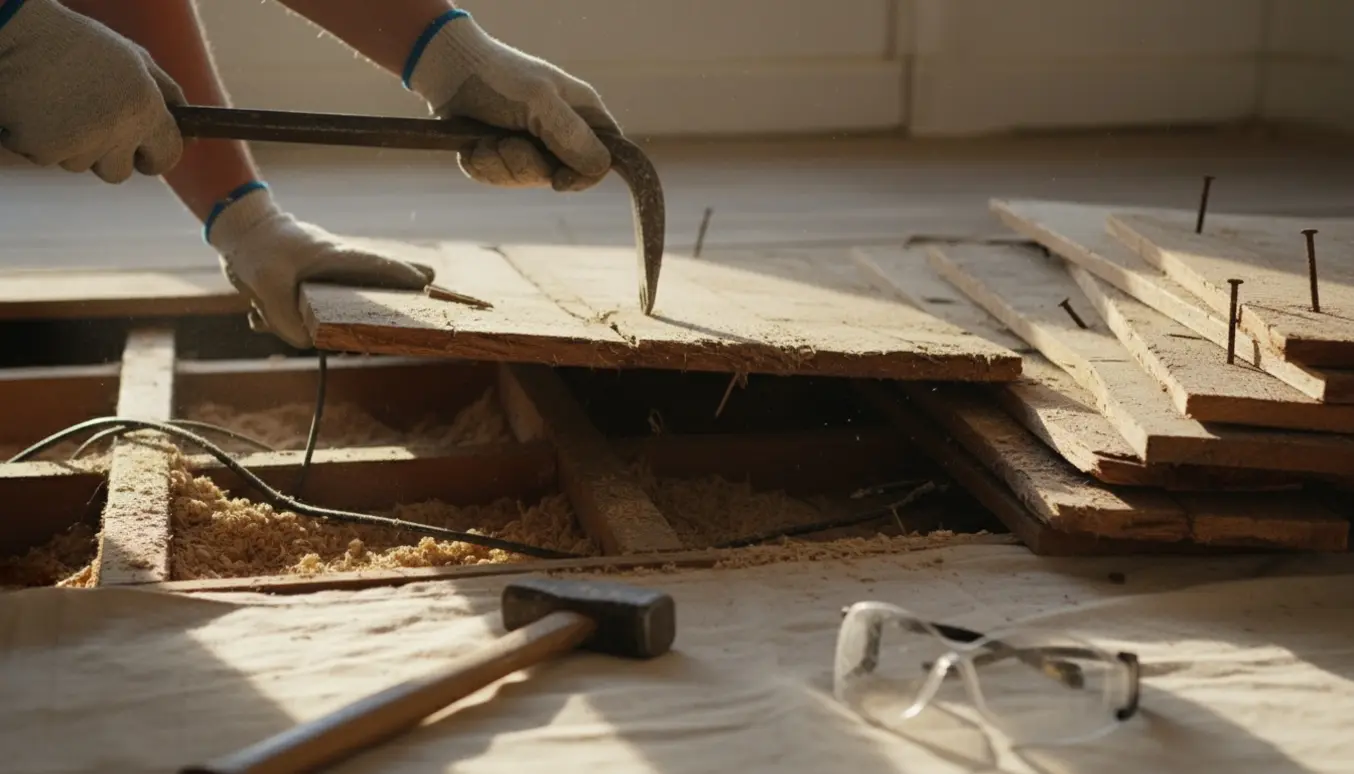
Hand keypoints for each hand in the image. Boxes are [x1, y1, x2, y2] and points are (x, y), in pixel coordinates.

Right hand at [0, 0, 184, 182]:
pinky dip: (42, 140)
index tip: (146, 152)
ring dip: (73, 144)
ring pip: (82, 165)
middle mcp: (117, 132)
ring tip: (60, 104)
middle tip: (92, 121)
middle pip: (121, 172)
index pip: (168, 157)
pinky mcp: (43, 150)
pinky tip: (37, 109)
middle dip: (110, 155)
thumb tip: (194, 136)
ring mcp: (79, 144)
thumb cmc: (78, 44)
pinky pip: (49, 157)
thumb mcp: (136, 60)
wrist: (15, 32)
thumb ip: (168, 96)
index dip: (156, 156)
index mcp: (145, 109)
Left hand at [208, 185, 434, 348]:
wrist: (237, 231)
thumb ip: (286, 319)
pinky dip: (284, 322)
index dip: (406, 276)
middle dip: (391, 305)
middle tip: (411, 319)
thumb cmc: (258, 249)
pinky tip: (257, 316)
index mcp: (337, 258)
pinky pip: (307, 314)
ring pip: (341, 308)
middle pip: (375, 287)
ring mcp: (321, 279)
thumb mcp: (267, 285)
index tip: (429, 283)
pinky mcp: (304, 289)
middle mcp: (335, 269)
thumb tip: (308, 344)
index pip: (380, 267)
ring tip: (343, 345)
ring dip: (326, 329)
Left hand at [406, 11, 619, 191]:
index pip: (605, 157)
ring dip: (499, 163)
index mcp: (582, 113)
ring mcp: (532, 146)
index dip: (586, 174)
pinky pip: (499, 179)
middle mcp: (561, 132)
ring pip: (526, 180)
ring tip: (485, 138)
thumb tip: (601, 166)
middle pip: (562, 176)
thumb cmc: (498, 78)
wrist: (447, 73)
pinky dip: (482, 164)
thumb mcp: (539, 101)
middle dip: (527, 165)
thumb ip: (571, 134)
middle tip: (506, 142)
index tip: (559, 179)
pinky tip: (474, 144)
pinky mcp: (504, 156)